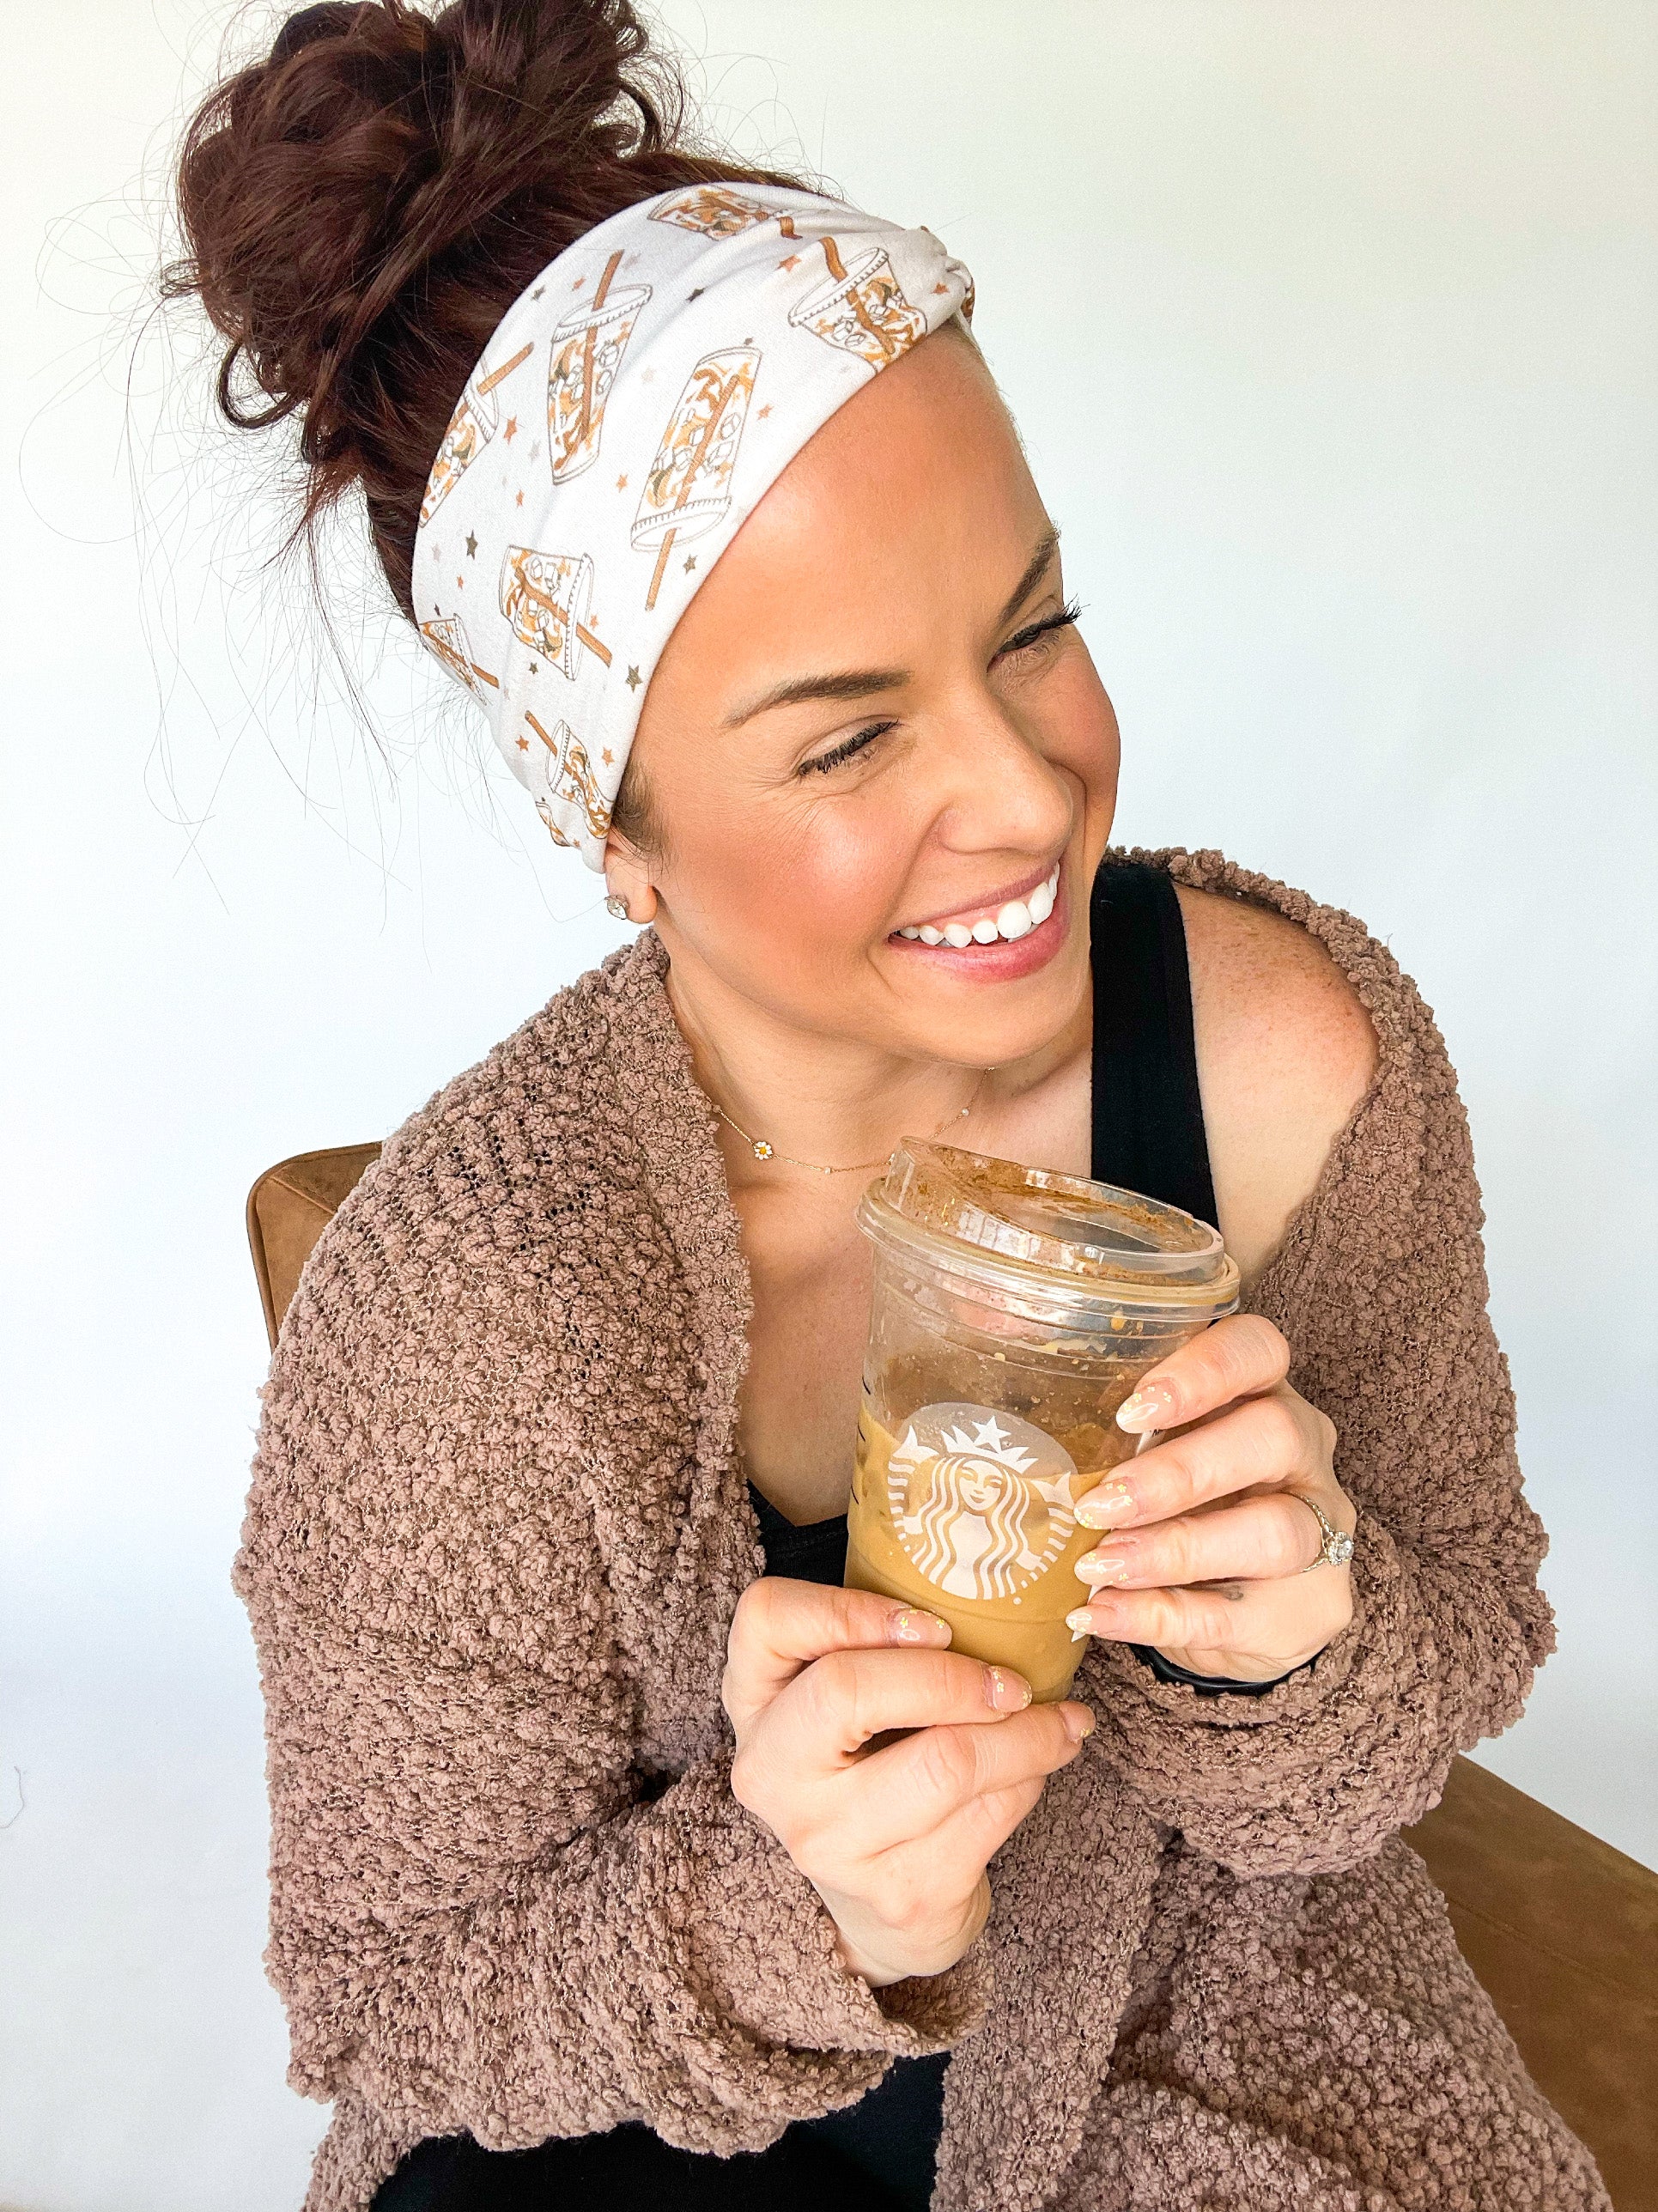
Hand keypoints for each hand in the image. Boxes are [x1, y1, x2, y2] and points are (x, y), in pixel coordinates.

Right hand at [722, 1578, 1092, 1988]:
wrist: (878, 1901)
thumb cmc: (871, 1763)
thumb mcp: (846, 1694)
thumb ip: (880, 1639)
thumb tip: (995, 1589)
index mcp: (753, 1698)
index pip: (768, 1617)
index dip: (849, 1609)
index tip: (936, 1624)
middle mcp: (772, 1772)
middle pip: (849, 1692)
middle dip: (952, 1678)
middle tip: (1016, 1682)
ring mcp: (828, 1842)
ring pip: (945, 1762)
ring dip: (1027, 1736)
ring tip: (1063, 1721)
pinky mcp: (895, 1893)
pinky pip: (987, 1817)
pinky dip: (1031, 1781)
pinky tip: (1040, 1768)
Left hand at [1066, 1314, 1354, 1681]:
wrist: (1240, 1609)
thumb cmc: (1175, 1501)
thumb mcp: (1148, 1449)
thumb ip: (1096, 1418)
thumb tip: (990, 1365)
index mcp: (1263, 1390)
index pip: (1259, 1349)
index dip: (1203, 1371)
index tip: (1131, 1410)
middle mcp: (1305, 1451)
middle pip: (1271, 1436)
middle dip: (1178, 1473)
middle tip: (1098, 1504)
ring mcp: (1320, 1530)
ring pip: (1272, 1531)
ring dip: (1172, 1549)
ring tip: (1096, 1568)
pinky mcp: (1309, 1607)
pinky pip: (1239, 1612)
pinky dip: (1160, 1615)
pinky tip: (1100, 1614)